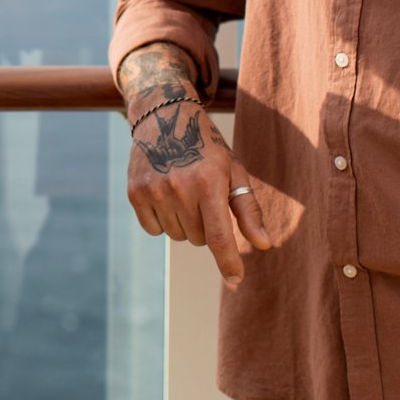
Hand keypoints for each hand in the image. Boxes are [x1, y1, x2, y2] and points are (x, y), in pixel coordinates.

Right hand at [125, 98, 270, 285]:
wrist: (164, 117)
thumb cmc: (207, 148)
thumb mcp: (233, 172)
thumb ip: (248, 211)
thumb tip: (263, 246)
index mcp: (209, 183)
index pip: (219, 237)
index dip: (228, 263)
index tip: (236, 282)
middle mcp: (179, 188)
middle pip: (197, 239)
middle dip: (204, 226)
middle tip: (202, 197)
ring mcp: (154, 191)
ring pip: (176, 235)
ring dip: (183, 223)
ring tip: (182, 192)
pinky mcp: (135, 193)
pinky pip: (153, 229)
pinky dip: (161, 220)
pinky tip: (164, 194)